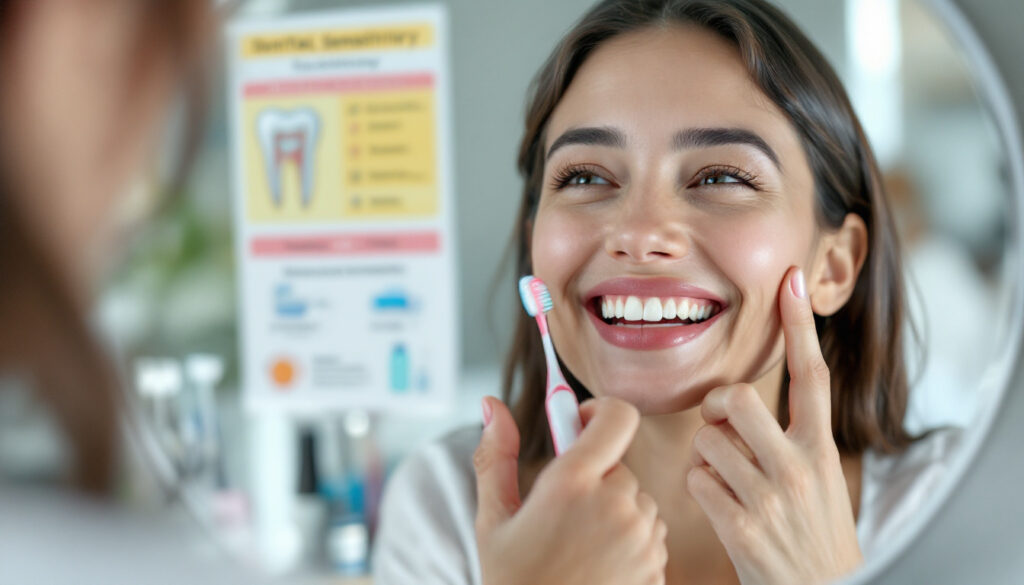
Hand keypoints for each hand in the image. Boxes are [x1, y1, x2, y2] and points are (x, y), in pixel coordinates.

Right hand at [474, 396, 667, 584]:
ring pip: (637, 502)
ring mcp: (642, 539)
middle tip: (562, 512)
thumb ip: (496, 455)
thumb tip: (492, 403)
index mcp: (573, 483)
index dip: (599, 412)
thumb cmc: (512, 582)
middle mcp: (616, 505)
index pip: (617, 416)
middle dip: (595, 479)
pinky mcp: (658, 568)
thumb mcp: (494, 519)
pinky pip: (648, 537)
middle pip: (620, 465)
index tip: (579, 425)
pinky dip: (628, 545)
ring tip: (578, 548)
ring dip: (615, 513)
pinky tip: (596, 569)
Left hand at [687, 266, 862, 584]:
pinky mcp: (742, 527)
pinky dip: (700, 487)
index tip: (791, 280)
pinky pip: (696, 479)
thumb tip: (733, 402)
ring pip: (707, 439)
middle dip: (717, 407)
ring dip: (707, 455)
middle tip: (723, 428)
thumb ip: (788, 436)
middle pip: (737, 398)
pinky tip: (723, 507)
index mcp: (822, 448)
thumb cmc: (813, 530)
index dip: (800, 325)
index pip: (813, 374)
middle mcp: (800, 466)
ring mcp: (771, 497)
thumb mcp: (821, 477)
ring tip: (731, 481)